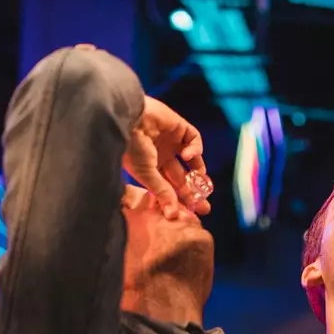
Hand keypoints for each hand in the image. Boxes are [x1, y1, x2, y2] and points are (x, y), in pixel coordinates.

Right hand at [122, 94, 207, 219]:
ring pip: (191, 159)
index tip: (193, 212)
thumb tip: (173, 215)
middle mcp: (161, 154)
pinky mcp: (179, 127)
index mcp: (150, 167)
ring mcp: (171, 141)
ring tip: (198, 180)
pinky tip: (187, 155)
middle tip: (204, 205)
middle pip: (181, 176)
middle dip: (192, 190)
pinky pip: (194, 139)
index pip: (169, 186)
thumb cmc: (131, 147)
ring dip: (197, 171)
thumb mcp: (146, 173)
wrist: (129, 117)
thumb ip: (162, 192)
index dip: (180, 199)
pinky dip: (195, 149)